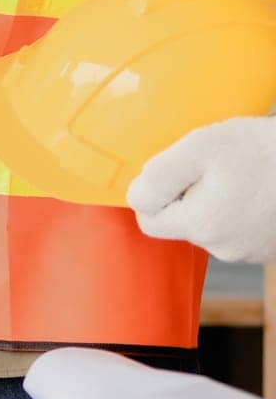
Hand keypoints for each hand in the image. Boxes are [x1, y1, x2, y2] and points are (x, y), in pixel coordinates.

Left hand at [128, 116, 275, 263]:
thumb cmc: (264, 150)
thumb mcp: (200, 147)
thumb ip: (159, 176)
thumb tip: (135, 198)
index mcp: (202, 226)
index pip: (149, 220)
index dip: (157, 192)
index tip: (179, 171)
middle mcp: (225, 248)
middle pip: (182, 224)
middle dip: (188, 197)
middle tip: (215, 168)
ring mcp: (252, 251)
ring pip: (213, 226)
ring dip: (217, 202)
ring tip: (243, 175)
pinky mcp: (271, 247)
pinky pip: (241, 229)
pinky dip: (243, 210)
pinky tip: (259, 188)